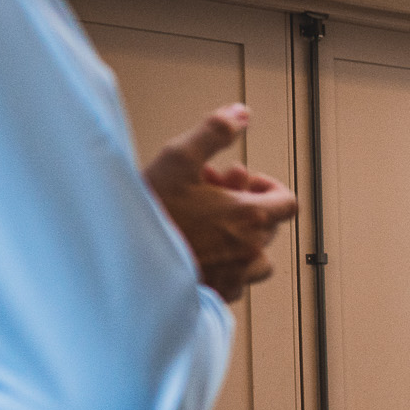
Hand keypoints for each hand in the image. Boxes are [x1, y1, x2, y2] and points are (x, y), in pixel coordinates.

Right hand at [144, 104, 299, 302]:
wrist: (121, 263)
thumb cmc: (150, 214)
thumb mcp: (179, 159)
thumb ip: (214, 132)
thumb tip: (241, 113)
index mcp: (249, 216)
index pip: (288, 202)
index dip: (270, 187)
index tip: (245, 183)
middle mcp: (249, 249)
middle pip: (270, 225)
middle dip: (245, 204)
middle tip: (212, 194)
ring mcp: (235, 276)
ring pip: (257, 257)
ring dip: (241, 238)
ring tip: (210, 225)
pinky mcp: (217, 296)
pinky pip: (238, 282)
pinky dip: (228, 265)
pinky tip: (200, 251)